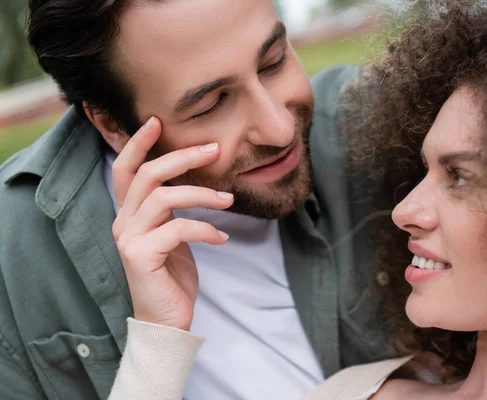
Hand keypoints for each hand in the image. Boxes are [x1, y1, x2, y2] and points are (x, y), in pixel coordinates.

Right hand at [111, 117, 234, 330]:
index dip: (137, 143)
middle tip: (214, 149)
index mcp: (129, 214)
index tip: (157, 121)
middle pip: (148, 174)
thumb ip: (172, 209)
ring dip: (203, 194)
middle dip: (182, 157)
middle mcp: (123, 222)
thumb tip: (198, 182)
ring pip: (164, 197)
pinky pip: (178, 228)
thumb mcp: (172, 234)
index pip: (125, 170)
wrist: (166, 319)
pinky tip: (222, 239)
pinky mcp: (140, 256)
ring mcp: (128, 238)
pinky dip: (206, 229)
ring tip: (229, 200)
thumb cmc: (171, 274)